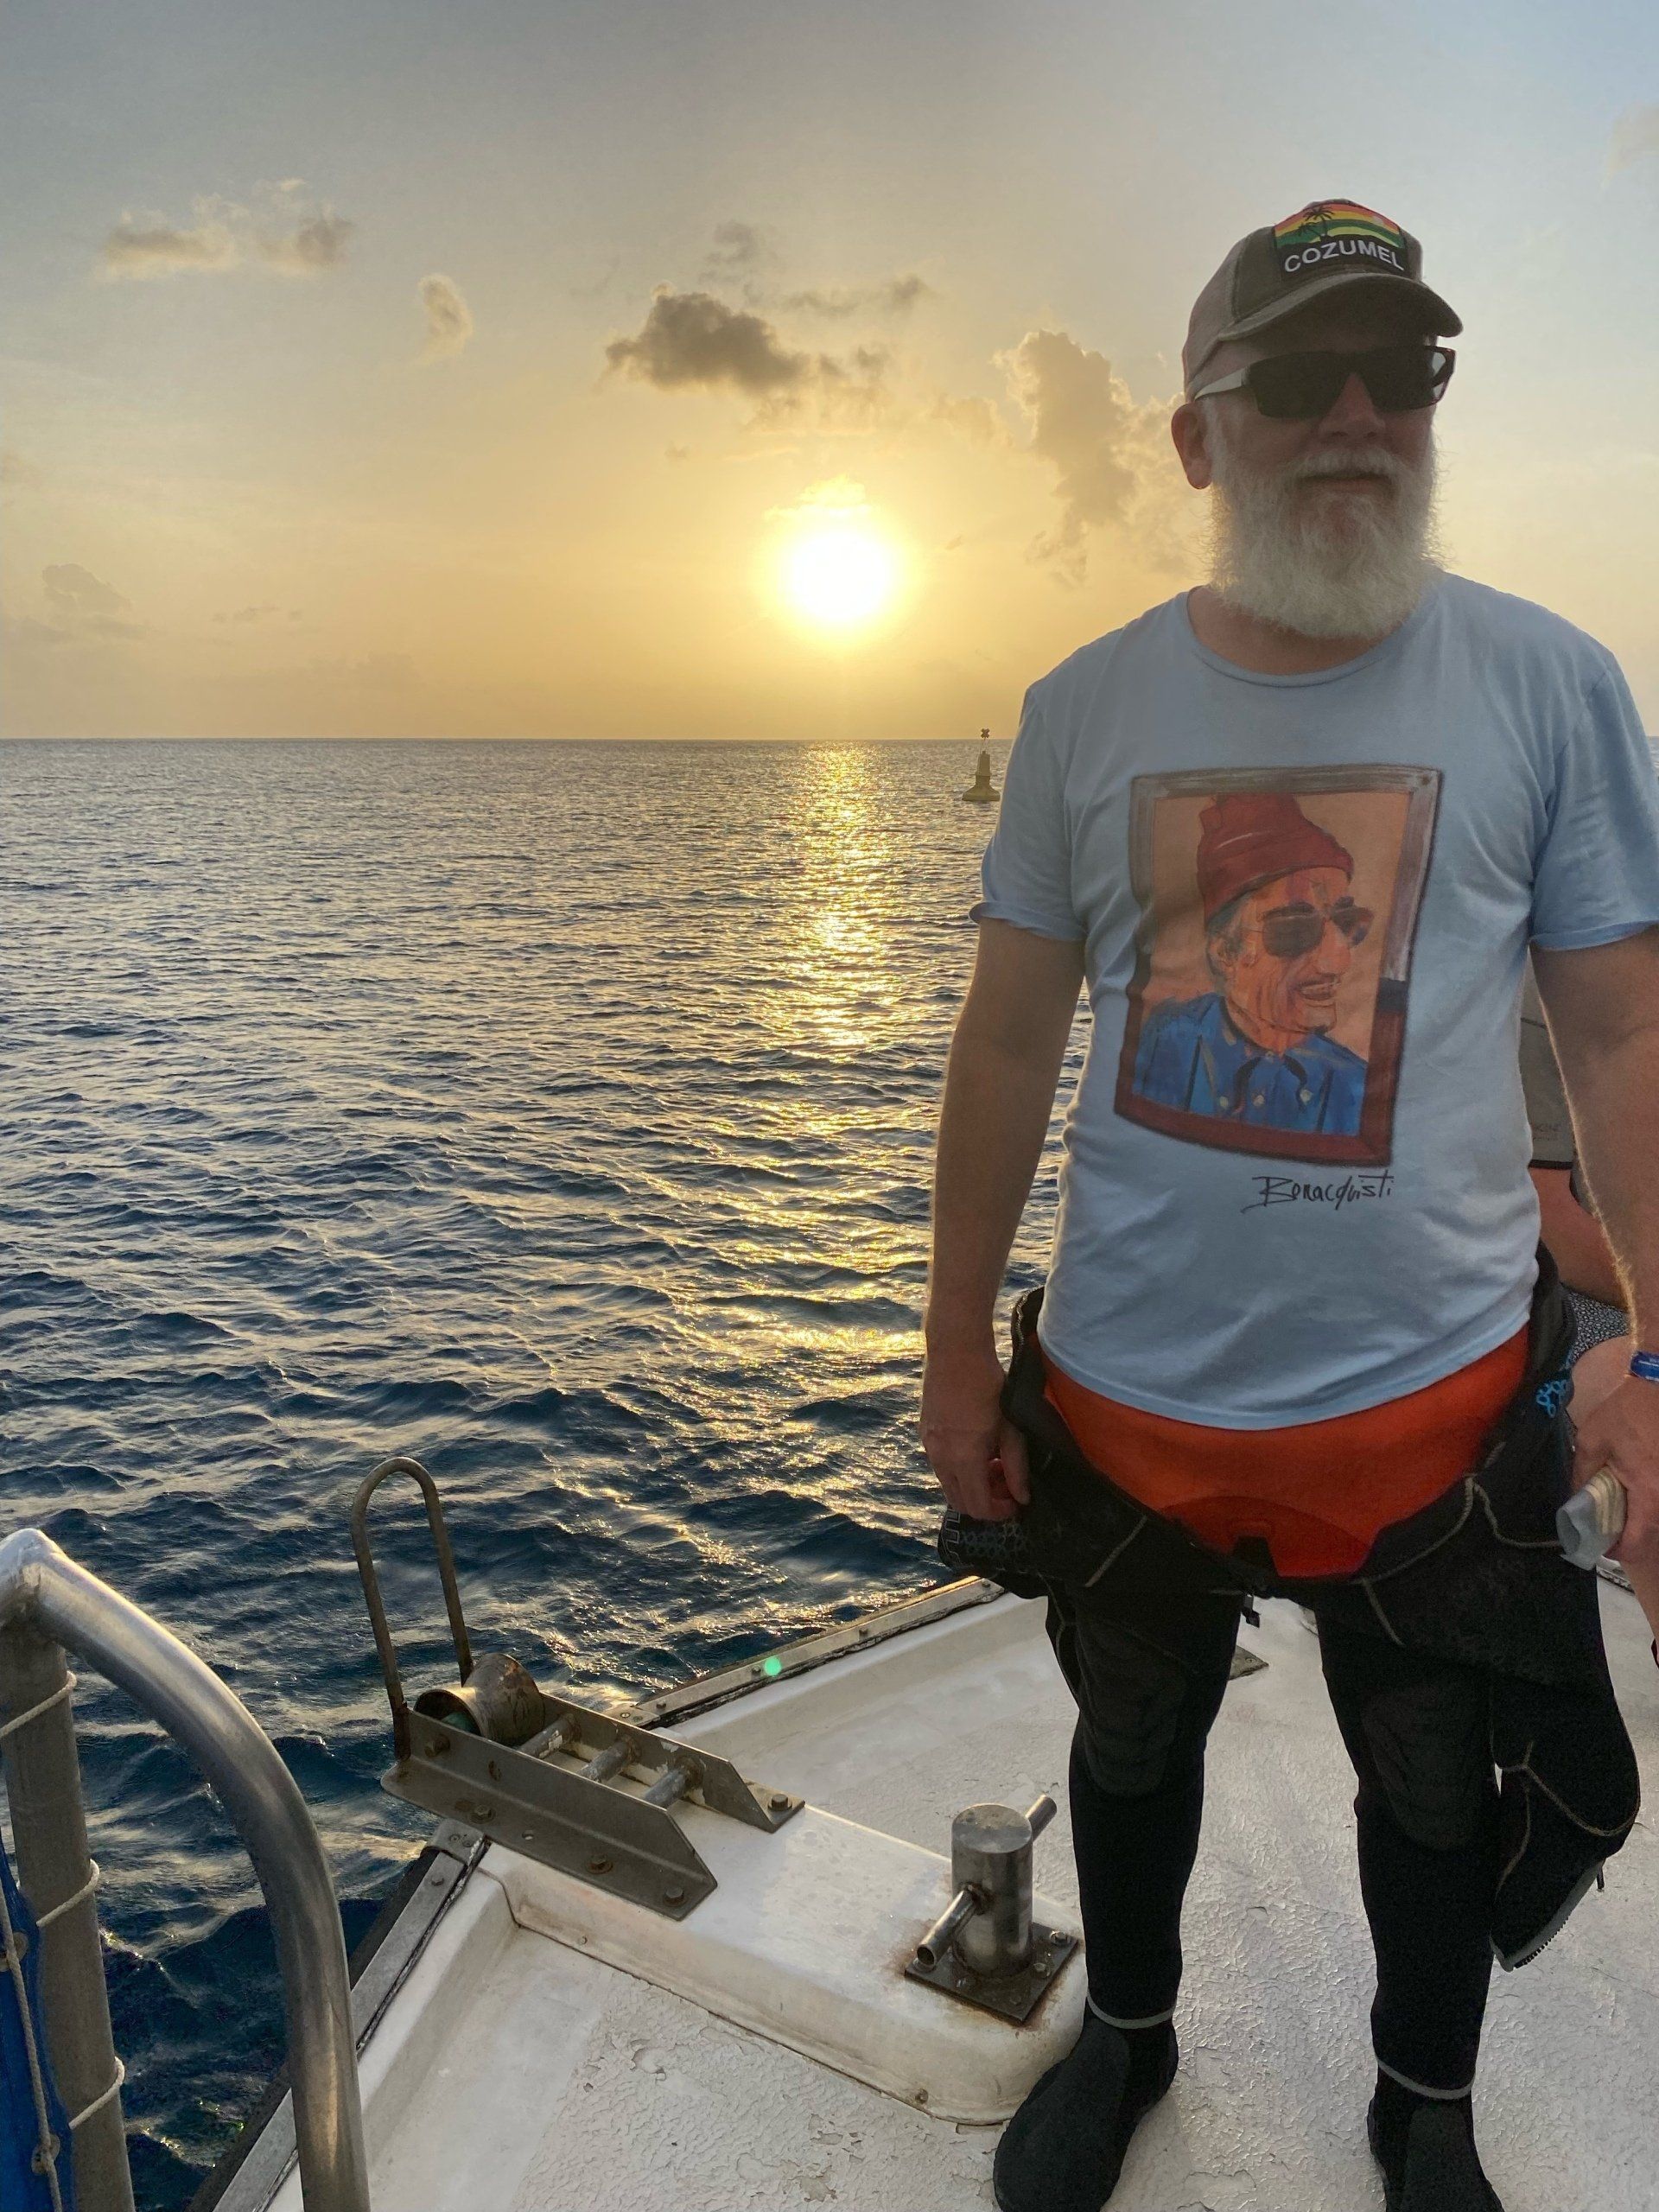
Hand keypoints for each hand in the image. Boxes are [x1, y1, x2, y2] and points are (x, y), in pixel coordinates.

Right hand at [920, 1337, 1030, 1521]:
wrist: (956, 1353)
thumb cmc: (989, 1386)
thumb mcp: (1010, 1428)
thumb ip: (1017, 1466)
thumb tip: (1023, 1498)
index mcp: (964, 1458)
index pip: (978, 1506)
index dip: (999, 1512)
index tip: (1016, 1503)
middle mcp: (940, 1458)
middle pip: (959, 1502)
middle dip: (985, 1501)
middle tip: (1006, 1482)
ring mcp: (928, 1446)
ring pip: (948, 1485)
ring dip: (972, 1484)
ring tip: (993, 1461)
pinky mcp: (925, 1434)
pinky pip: (941, 1466)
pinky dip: (959, 1469)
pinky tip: (977, 1446)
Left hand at [1570, 1374, 1658, 1561]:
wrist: (1658, 1386)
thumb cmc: (1625, 1413)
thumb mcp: (1592, 1441)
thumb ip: (1582, 1475)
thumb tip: (1575, 1503)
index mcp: (1649, 1491)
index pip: (1639, 1541)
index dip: (1620, 1551)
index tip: (1603, 1546)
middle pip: (1653, 1534)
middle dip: (1630, 1537)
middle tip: (1608, 1528)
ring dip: (1641, 1521)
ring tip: (1620, 1510)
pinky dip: (1651, 1505)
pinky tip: (1635, 1493)